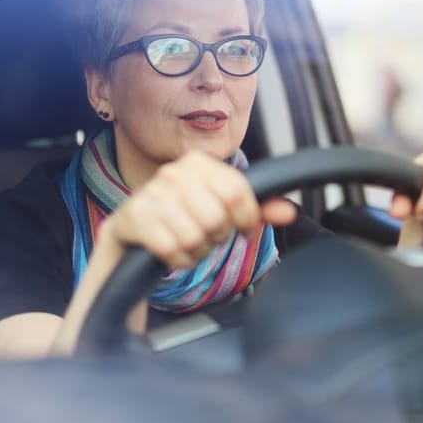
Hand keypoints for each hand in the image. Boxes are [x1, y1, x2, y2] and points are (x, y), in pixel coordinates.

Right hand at [100, 150, 296, 268]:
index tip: (242, 229)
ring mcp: (150, 193)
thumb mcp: (221, 210)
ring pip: (194, 236)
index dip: (246, 218)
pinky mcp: (133, 218)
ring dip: (197, 251)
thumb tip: (288, 212)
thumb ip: (257, 209)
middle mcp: (173, 172)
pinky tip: (173, 252)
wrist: (133, 234)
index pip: (237, 191)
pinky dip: (178, 260)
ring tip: (190, 243)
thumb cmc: (184, 219)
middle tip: (208, 236)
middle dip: (218, 237)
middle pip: (217, 217)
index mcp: (198, 162)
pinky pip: (171, 249)